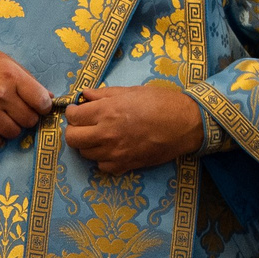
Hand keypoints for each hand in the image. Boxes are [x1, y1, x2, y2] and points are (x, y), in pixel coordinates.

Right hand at [0, 44, 50, 147]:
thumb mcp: (4, 61)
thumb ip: (27, 79)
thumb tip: (49, 98)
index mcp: (12, 75)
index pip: (41, 102)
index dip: (43, 107)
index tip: (36, 106)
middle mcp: (0, 93)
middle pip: (29, 120)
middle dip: (27, 118)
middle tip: (18, 112)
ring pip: (12, 133)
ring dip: (12, 129)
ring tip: (4, 120)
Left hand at [64, 84, 204, 172]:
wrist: (185, 124)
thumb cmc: (161, 102)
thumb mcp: (131, 91)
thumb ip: (104, 94)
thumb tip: (85, 95)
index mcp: (106, 112)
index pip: (73, 117)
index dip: (72, 112)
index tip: (77, 110)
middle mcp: (106, 134)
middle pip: (72, 138)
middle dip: (74, 129)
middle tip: (83, 123)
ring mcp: (114, 153)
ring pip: (85, 153)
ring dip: (88, 144)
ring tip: (99, 135)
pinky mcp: (125, 166)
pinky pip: (102, 166)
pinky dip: (102, 158)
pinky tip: (112, 148)